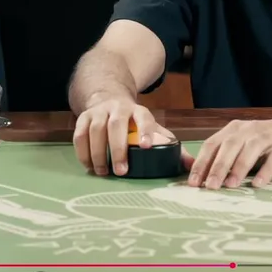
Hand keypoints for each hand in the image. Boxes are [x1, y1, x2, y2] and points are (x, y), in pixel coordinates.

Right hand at [73, 98, 195, 175]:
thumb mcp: (152, 128)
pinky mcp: (83, 117)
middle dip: (118, 148)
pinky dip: (82, 152)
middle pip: (116, 125)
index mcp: (138, 111)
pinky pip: (79, 134)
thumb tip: (191, 165)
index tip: (147, 147)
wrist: (108, 99)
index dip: (146, 131)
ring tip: (103, 172)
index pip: (144, 118)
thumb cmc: (134, 123)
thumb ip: (169, 145)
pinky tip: (89, 166)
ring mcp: (99, 111)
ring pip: (95, 129)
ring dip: (98, 153)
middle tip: (121, 172)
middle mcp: (118, 108)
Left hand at [187, 111, 271, 188]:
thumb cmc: (266, 142)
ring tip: (230, 186)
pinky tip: (258, 184)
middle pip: (229, 147)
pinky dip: (265, 171)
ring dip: (239, 168)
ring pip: (250, 150)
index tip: (193, 182)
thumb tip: (201, 176)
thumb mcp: (243, 144)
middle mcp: (248, 130)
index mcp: (234, 130)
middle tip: (209, 186)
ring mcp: (268, 137)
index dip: (201, 163)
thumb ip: (225, 157)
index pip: (212, 144)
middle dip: (217, 167)